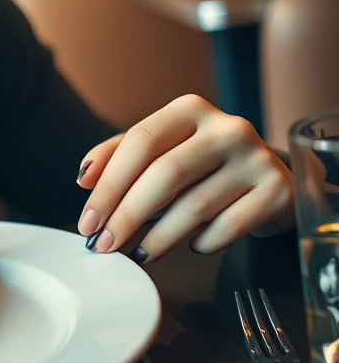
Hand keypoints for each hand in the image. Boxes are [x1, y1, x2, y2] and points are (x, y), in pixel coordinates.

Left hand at [76, 95, 293, 262]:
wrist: (267, 179)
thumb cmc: (202, 166)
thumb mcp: (160, 151)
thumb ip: (117, 157)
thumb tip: (84, 179)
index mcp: (190, 109)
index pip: (139, 142)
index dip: (108, 186)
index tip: (88, 221)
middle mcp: (227, 127)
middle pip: (164, 174)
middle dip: (126, 216)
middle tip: (105, 245)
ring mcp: (257, 157)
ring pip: (194, 205)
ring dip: (159, 237)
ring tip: (141, 253)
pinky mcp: (278, 190)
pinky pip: (228, 226)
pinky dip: (203, 242)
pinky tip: (192, 246)